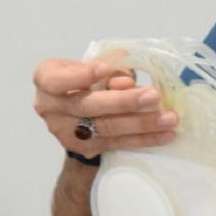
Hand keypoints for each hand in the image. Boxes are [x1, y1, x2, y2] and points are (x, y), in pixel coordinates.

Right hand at [32, 57, 177, 157]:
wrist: (76, 115)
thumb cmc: (86, 79)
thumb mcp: (91, 66)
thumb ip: (108, 70)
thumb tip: (127, 82)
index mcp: (47, 81)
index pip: (57, 80)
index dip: (81, 75)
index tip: (104, 68)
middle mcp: (50, 108)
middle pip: (87, 106)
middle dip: (123, 101)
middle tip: (153, 96)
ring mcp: (67, 132)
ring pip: (106, 127)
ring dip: (141, 123)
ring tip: (168, 118)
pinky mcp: (87, 148)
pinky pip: (118, 143)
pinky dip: (144, 138)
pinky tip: (165, 134)